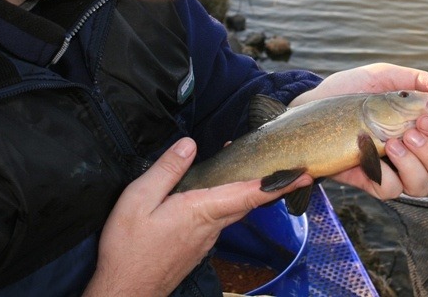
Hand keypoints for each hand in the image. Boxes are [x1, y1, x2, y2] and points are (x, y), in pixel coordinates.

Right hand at [83, 138, 311, 296]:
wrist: (123, 291)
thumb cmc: (128, 247)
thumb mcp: (138, 200)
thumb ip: (167, 171)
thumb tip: (189, 144)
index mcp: (201, 211)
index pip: (248, 194)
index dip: (277, 183)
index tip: (303, 174)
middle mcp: (211, 227)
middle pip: (246, 201)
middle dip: (264, 182)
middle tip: (278, 162)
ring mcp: (206, 240)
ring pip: (233, 211)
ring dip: (244, 191)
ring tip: (243, 168)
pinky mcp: (197, 248)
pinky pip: (219, 220)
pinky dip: (226, 202)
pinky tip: (213, 194)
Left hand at [289, 63, 427, 198]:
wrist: (314, 102)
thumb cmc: (351, 89)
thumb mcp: (383, 77)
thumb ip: (415, 81)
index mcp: (420, 129)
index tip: (426, 118)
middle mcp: (412, 154)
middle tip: (409, 132)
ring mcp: (391, 170)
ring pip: (423, 186)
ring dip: (414, 166)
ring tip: (392, 143)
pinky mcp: (369, 180)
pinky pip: (390, 191)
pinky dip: (387, 176)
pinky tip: (375, 153)